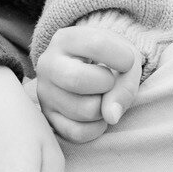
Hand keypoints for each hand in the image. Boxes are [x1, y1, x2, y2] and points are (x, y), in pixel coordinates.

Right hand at [34, 25, 143, 145]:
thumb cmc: (110, 59)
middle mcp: (48, 64)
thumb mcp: (126, 58)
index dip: (122, 58)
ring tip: (102, 97)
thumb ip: (126, 84)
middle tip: (109, 81)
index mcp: (66, 39)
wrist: (90, 67)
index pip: (96, 44)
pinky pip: (77, 133)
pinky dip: (97, 128)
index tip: (127, 62)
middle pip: (78, 79)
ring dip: (105, 108)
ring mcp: (45, 93)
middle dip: (107, 84)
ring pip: (83, 110)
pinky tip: (98, 115)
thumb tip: (111, 116)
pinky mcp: (48, 118)